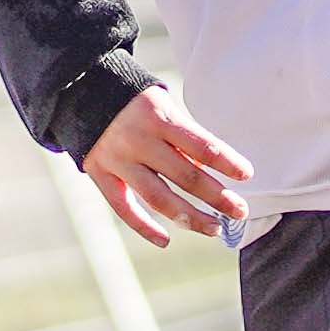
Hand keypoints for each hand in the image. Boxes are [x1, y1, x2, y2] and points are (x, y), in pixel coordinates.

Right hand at [78, 86, 251, 243]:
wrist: (83, 90)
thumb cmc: (137, 103)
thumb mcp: (163, 108)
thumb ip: (184, 138)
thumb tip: (210, 174)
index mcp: (159, 117)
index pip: (201, 145)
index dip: (227, 162)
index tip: (246, 174)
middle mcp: (138, 139)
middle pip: (186, 176)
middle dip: (217, 197)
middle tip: (240, 211)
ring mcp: (117, 159)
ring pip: (158, 198)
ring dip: (190, 217)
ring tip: (214, 228)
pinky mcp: (99, 173)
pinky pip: (124, 207)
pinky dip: (144, 227)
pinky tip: (166, 240)